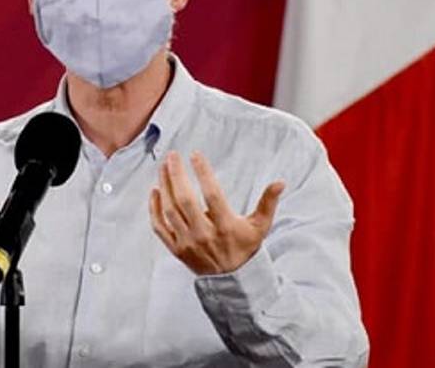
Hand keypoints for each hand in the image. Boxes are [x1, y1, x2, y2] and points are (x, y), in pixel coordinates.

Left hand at [149, 150, 284, 275]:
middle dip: (176, 175)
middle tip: (173, 156)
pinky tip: (154, 191)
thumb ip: (268, 203)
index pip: (212, 195)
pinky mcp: (176, 249)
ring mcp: (187, 242)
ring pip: (170, 210)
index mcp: (226, 226)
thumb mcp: (260, 226)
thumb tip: (280, 182)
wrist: (231, 278)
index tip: (196, 155)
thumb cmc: (245, 246)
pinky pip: (159, 227)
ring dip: (164, 186)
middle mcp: (204, 234)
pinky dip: (154, 209)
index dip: (203, 173)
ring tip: (163, 167)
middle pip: (185, 200)